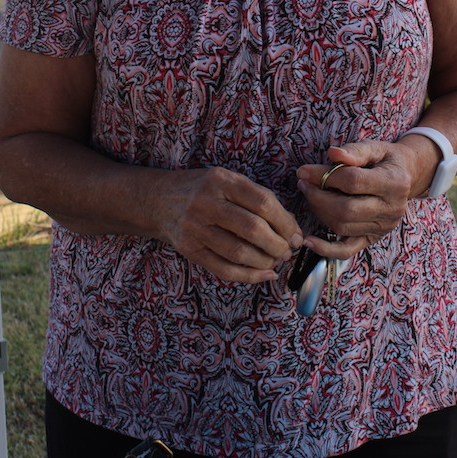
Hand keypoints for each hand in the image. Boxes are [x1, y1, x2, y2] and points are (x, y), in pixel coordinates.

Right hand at [154, 166, 303, 283]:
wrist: (159, 200)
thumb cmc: (203, 189)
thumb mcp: (227, 181)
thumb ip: (257, 198)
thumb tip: (292, 227)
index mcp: (221, 181)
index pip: (262, 202)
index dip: (286, 222)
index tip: (296, 234)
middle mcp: (206, 203)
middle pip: (253, 229)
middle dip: (278, 244)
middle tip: (288, 250)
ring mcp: (195, 228)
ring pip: (239, 252)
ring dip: (266, 261)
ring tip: (276, 260)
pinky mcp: (190, 250)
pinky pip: (224, 269)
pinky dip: (249, 276)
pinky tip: (264, 274)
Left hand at [295, 139, 438, 260]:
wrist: (406, 176)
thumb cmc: (385, 159)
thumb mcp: (374, 147)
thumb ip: (354, 150)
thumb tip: (332, 153)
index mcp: (394, 182)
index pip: (353, 181)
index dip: (324, 176)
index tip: (304, 171)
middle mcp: (392, 209)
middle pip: (346, 208)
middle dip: (317, 196)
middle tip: (303, 183)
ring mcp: (383, 227)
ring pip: (342, 226)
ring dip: (319, 211)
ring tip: (309, 194)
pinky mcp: (373, 238)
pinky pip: (347, 250)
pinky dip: (326, 249)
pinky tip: (308, 241)